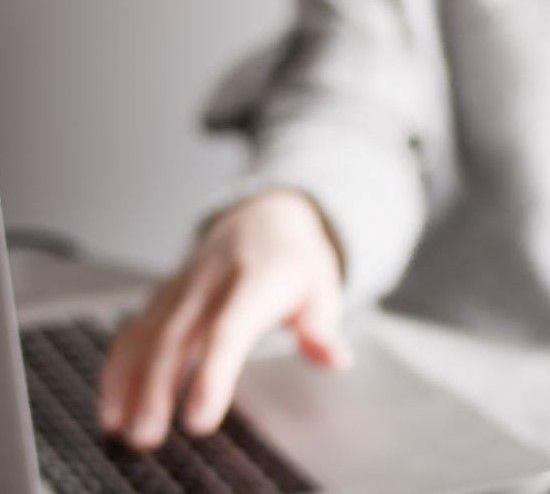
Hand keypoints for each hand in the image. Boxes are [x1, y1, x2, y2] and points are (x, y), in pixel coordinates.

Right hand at [98, 189, 349, 449]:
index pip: (229, 331)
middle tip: (147, 434)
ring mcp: (183, 287)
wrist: (265, 215)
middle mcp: (212, 282)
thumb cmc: (294, 260)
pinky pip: (134, 329)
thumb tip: (337, 359)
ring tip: (120, 428)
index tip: (199, 418)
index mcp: (256, 281)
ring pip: (147, 334)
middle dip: (157, 388)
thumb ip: (323, 329)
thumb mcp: (322, 287)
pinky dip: (118, 367)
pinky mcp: (163, 295)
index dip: (212, 374)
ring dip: (129, 382)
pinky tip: (112, 406)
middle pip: (177, 337)